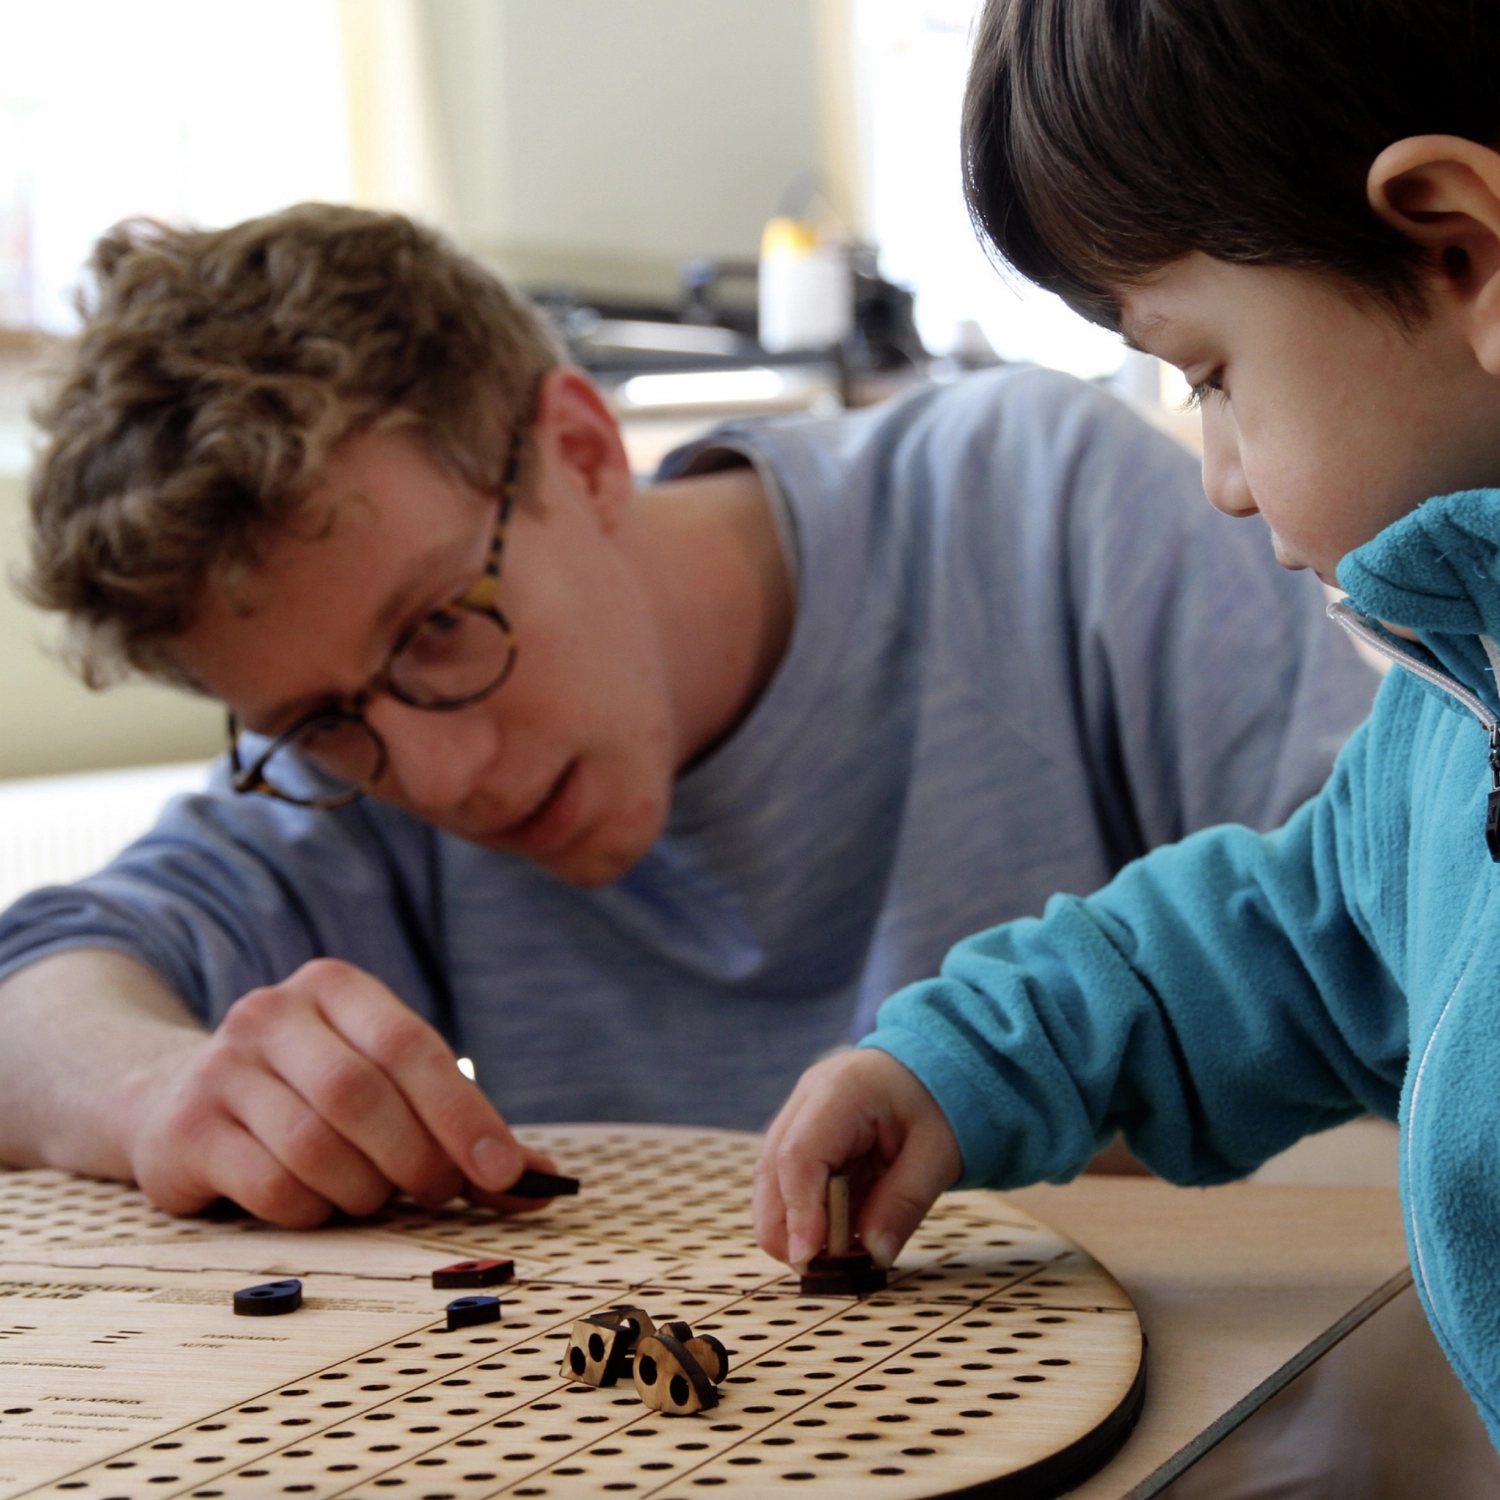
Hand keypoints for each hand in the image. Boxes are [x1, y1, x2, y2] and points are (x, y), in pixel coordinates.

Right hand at [120, 958, 557, 1226]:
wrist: (171, 1098)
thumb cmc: (309, 1095)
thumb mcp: (384, 1087)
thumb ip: (460, 1127)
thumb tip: (544, 1183)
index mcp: (333, 987)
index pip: (409, 1045)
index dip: (462, 1113)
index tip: (505, 1171)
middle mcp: (270, 1013)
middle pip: (361, 1096)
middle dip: (415, 1158)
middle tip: (436, 1193)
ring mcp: (220, 1069)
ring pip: (316, 1146)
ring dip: (363, 1190)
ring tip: (372, 1195)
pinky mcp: (184, 1130)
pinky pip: (271, 1187)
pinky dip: (313, 1210)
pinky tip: (316, 1203)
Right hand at [753, 1047, 962, 1271]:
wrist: (935, 1066)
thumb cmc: (939, 1103)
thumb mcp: (938, 1154)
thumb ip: (904, 1204)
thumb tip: (874, 1256)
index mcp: (842, 1090)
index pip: (799, 1155)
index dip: (798, 1212)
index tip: (809, 1259)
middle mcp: (808, 1097)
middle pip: (771, 1169)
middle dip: (786, 1227)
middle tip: (821, 1270)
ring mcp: (799, 1112)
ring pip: (770, 1178)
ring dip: (793, 1223)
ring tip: (835, 1256)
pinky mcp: (801, 1131)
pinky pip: (788, 1180)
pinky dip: (805, 1213)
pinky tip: (835, 1234)